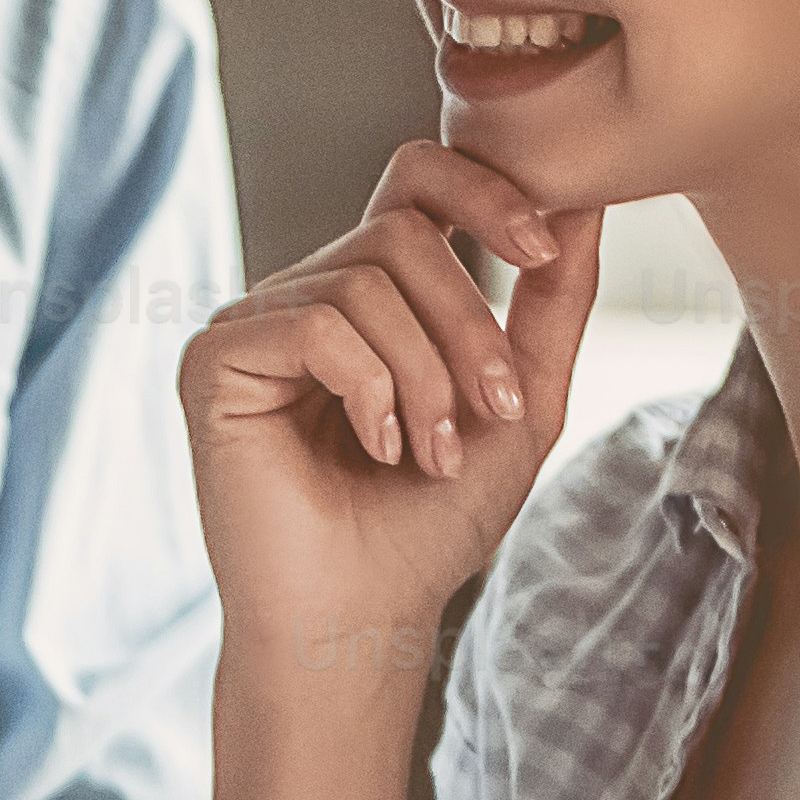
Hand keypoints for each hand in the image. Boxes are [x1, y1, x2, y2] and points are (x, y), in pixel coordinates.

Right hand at [177, 142, 601, 699]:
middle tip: (493, 411)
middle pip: (402, 230)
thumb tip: (584, 199)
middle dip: (469, 323)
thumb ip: (551, 303)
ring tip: (431, 453)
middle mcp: (304, 296)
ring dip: (426, 374)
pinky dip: (370, 387)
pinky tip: (376, 447)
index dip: (483, 190)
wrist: (363, 618)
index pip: (416, 181)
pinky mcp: (215, 360)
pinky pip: (315, 321)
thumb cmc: (429, 527)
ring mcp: (254, 325)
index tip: (542, 253)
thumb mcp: (519, 403)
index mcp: (369, 296)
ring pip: (365, 280)